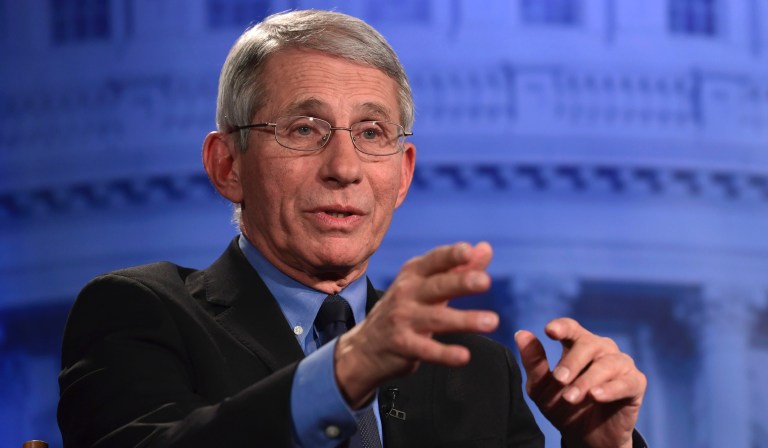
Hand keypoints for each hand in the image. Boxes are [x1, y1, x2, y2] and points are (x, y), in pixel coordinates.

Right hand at [335, 242, 498, 407]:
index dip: (451, 255)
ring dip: (464, 320)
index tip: (468, 251)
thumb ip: (458, 269)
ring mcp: (402, 319)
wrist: (366, 346)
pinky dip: (445, 354)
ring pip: (437, 319)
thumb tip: (486, 248)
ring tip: (492, 321)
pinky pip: (427, 350)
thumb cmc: (404, 310)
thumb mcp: (426, 285)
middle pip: (437, 286)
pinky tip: (464, 356)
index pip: (434, 261)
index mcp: (414, 274)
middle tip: (485, 281)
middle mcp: (406, 293)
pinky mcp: (403, 345)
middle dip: (460, 282)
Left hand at [515, 318, 645, 447]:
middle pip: (588, 344)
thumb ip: (534, 362)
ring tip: (571, 397)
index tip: (550, 331)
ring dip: (586, 381)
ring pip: (606, 364)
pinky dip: (610, 389)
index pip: (571, 328)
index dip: (562, 327)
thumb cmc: (562, 406)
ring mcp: (620, 364)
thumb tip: (521, 334)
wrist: (585, 438)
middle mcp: (601, 349)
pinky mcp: (635, 383)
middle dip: (572, 363)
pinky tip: (596, 396)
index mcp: (577, 345)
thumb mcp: (541, 388)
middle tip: (558, 380)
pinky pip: (626, 382)